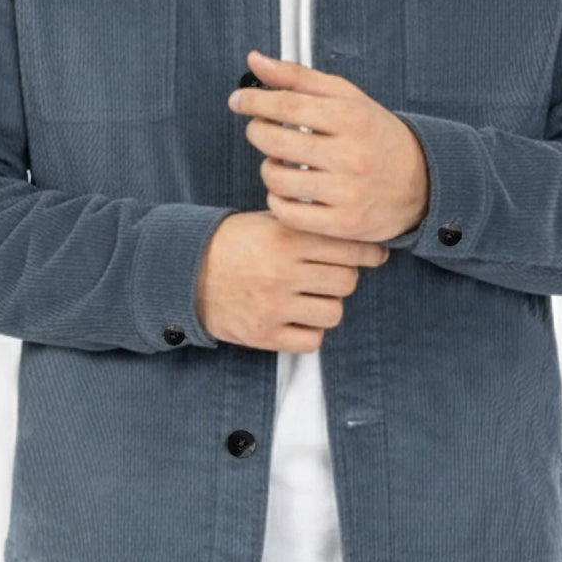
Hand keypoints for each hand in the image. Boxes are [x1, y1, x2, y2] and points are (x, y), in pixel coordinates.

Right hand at [195, 211, 389, 353]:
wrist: (185, 272)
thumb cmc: (234, 242)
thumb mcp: (268, 221)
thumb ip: (308, 225)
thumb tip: (358, 232)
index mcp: (286, 238)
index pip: (349, 247)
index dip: (368, 251)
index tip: (375, 254)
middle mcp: (282, 271)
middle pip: (347, 281)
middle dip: (343, 276)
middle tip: (330, 273)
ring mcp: (273, 306)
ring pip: (334, 312)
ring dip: (328, 304)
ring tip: (311, 296)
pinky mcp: (264, 334)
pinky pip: (312, 341)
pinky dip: (310, 331)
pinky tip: (298, 318)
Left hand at [227, 49, 429, 242]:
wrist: (421, 181)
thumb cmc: (375, 134)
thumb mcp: (345, 97)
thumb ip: (298, 77)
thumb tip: (255, 60)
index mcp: (352, 117)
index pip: (287, 104)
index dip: (255, 101)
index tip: (239, 101)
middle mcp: (351, 154)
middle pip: (276, 142)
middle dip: (258, 132)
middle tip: (261, 130)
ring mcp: (348, 192)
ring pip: (277, 179)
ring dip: (267, 168)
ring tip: (279, 162)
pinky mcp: (344, 223)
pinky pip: (288, 213)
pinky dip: (277, 201)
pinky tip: (287, 190)